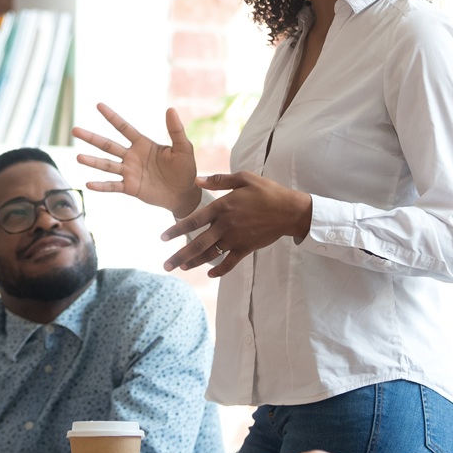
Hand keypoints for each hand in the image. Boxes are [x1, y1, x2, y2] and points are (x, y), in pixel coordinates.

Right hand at [72, 103, 200, 217]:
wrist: (185, 193)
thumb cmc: (185, 168)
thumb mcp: (183, 148)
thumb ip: (175, 130)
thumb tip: (170, 109)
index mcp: (143, 144)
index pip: (124, 128)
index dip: (112, 117)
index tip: (98, 105)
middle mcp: (132, 156)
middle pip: (109, 145)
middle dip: (92, 138)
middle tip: (75, 129)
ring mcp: (129, 172)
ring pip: (107, 165)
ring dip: (93, 161)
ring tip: (78, 157)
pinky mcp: (130, 187)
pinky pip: (113, 186)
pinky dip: (101, 186)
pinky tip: (88, 184)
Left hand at [161, 171, 312, 276]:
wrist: (289, 210)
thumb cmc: (267, 191)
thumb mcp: (244, 178)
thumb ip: (219, 180)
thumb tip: (196, 180)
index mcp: (223, 207)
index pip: (193, 221)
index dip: (176, 230)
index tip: (162, 238)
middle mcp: (226, 225)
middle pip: (197, 244)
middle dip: (179, 256)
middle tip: (165, 266)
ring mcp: (236, 239)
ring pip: (210, 255)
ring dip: (194, 263)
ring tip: (181, 268)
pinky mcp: (246, 248)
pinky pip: (229, 262)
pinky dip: (219, 270)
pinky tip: (209, 274)